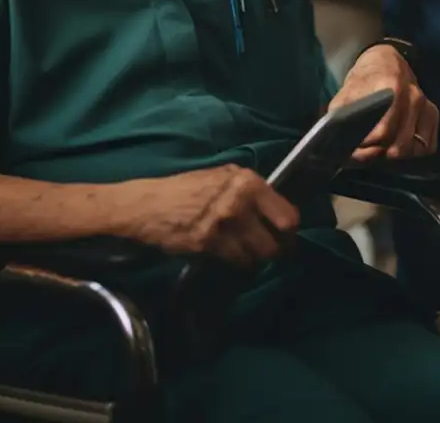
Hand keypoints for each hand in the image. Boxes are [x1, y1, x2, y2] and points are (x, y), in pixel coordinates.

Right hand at [125, 165, 299, 268]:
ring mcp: (226, 223)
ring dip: (255, 258)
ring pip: (259, 255)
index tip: (286, 237)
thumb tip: (274, 208)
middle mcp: (241, 200)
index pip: (287, 213)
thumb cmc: (187, 189)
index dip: (289, 231)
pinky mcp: (210, 243)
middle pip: (278, 238)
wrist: (150, 204)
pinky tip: (230, 257)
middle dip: (278, 249)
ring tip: (247, 254)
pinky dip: (237, 263)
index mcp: (248, 181)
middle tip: (273, 253)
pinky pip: (237, 261)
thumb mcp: (222, 178)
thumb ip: (249, 191)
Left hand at [329, 45, 438, 161]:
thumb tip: (339, 142)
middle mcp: (413, 96)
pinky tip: (398, 143)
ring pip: (414, 148)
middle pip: (400, 145)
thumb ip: (342, 114)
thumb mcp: (347, 91)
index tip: (356, 148)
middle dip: (380, 154)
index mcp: (391, 87)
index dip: (367, 146)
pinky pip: (427, 147)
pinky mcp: (433, 113)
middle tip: (366, 152)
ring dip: (397, 154)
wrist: (387, 61)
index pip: (383, 132)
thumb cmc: (365, 79)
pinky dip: (413, 152)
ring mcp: (426, 105)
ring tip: (381, 148)